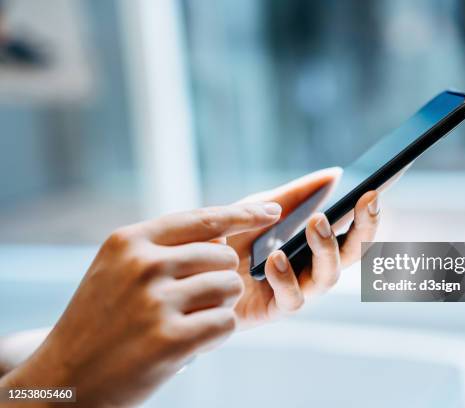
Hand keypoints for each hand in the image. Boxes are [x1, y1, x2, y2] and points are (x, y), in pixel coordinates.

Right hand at [0, 202, 280, 406]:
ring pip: (229, 287)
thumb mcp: (117, 271)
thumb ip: (164, 248)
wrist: (64, 382)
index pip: (202, 218)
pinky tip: (192, 343)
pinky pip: (226, 322)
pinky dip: (217, 333)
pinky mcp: (171, 339)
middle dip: (221, 278)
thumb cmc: (100, 323)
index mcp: (129, 241)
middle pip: (222, 256)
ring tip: (190, 321)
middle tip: (196, 302)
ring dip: (220, 306)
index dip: (242, 214)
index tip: (272, 211)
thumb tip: (223, 236)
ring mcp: (156, 302)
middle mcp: (143, 265)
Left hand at [229, 169, 380, 327]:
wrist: (191, 267)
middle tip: (365, 202)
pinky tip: (275, 258)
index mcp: (314, 243)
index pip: (352, 230)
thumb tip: (335, 173)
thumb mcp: (261, 207)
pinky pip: (293, 299)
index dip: (368, 214)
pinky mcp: (274, 310)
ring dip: (327, 249)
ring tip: (317, 223)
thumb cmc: (230, 238)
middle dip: (365, 229)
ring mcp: (296, 289)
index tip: (375, 191)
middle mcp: (311, 267)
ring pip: (329, 278)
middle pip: (352, 255)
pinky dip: (287, 277)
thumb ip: (295, 194)